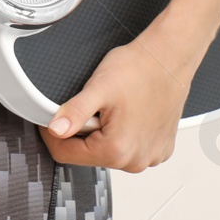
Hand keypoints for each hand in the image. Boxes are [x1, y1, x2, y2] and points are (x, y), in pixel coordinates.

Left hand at [39, 29, 203, 171]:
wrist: (168, 59)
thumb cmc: (139, 70)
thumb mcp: (98, 88)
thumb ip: (74, 112)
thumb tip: (56, 129)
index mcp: (117, 150)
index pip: (65, 153)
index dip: (52, 133)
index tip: (52, 117)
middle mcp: (136, 160)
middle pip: (87, 154)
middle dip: (82, 131)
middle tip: (94, 107)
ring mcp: (150, 157)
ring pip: (107, 152)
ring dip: (102, 133)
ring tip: (113, 109)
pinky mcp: (159, 150)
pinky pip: (129, 149)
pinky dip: (122, 134)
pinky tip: (128, 115)